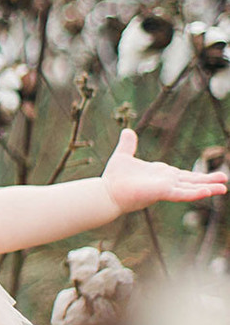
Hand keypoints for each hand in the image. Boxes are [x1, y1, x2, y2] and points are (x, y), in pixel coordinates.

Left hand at [102, 129, 227, 214]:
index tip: (210, 176)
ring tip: (223, 188)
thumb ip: (128, 145)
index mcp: (160, 174)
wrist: (106, 191)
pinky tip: (207, 192)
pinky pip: (181, 193)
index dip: (197, 176)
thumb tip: (127, 131)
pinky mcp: (161, 193)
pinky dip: (194, 193)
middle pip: (191, 181)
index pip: (183, 175)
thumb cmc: (114, 177)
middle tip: (225, 181)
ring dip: (207, 188)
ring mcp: (165, 187)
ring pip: (190, 188)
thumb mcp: (123, 155)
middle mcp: (166, 182)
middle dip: (208, 181)